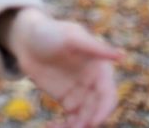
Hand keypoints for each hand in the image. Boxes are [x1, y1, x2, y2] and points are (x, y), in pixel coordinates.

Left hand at [8, 8, 123, 127]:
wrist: (26, 38)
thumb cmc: (51, 31)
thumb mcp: (71, 37)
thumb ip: (95, 48)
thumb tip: (122, 56)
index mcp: (100, 68)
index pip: (108, 94)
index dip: (103, 110)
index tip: (92, 122)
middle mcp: (93, 83)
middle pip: (96, 110)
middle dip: (86, 122)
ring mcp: (80, 92)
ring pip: (84, 117)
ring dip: (75, 126)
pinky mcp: (66, 99)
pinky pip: (71, 119)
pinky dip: (64, 126)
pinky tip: (50, 126)